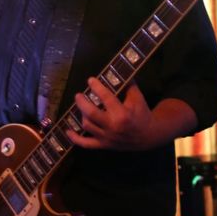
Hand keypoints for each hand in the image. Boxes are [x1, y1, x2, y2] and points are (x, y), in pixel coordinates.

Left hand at [67, 78, 197, 151]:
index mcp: (123, 114)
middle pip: (91, 113)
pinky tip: (67, 131)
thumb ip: (128, 84)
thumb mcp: (138, 98)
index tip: (90, 80)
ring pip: (87, 126)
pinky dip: (75, 139)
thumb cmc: (142, 114)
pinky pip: (86, 144)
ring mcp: (107, 137)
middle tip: (78, 95)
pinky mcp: (104, 145)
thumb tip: (118, 71)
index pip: (106, 98)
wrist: (148, 136)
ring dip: (81, 115)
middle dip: (82, 102)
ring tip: (80, 106)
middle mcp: (113, 126)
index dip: (96, 87)